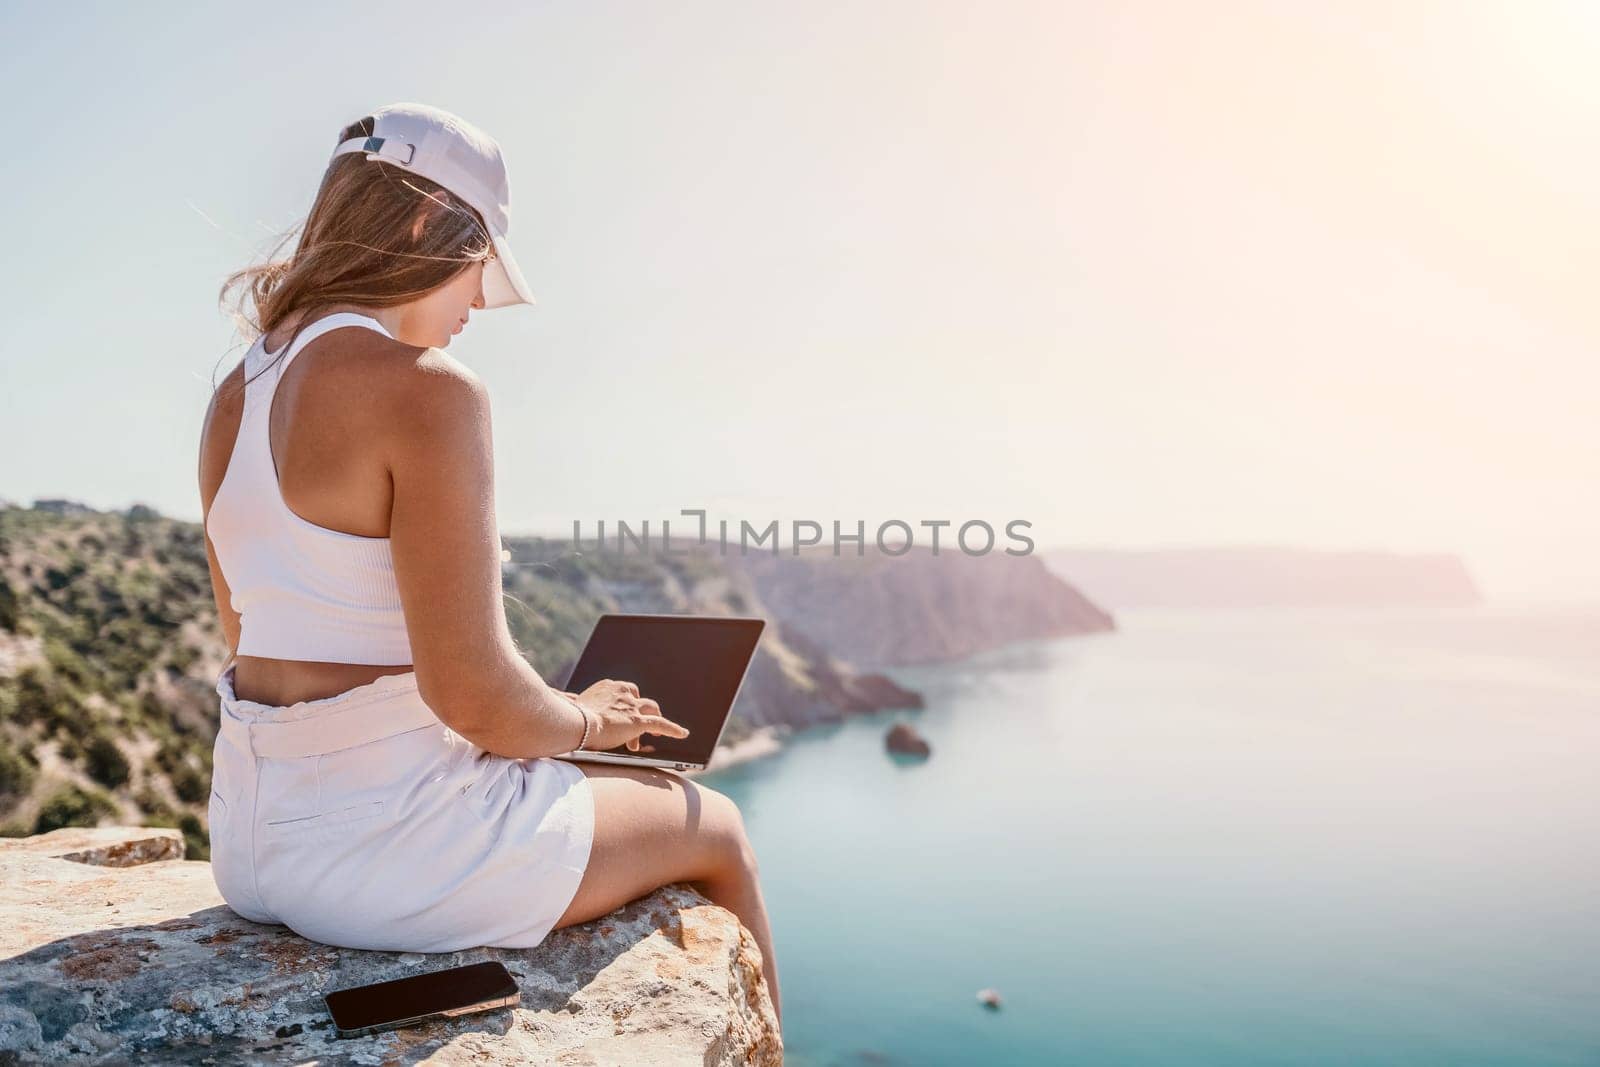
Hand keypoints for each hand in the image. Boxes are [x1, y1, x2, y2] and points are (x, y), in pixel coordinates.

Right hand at [568, 679, 689, 753]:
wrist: (575, 724)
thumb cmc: (567, 717)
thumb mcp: (569, 706)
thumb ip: (571, 702)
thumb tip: (561, 699)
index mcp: (607, 687)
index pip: (623, 694)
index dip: (624, 707)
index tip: (619, 717)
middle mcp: (622, 692)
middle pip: (638, 699)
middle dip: (638, 712)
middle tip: (635, 727)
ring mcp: (631, 706)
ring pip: (651, 709)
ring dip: (653, 719)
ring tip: (658, 733)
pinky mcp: (638, 721)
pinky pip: (661, 723)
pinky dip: (674, 729)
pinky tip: (683, 734)